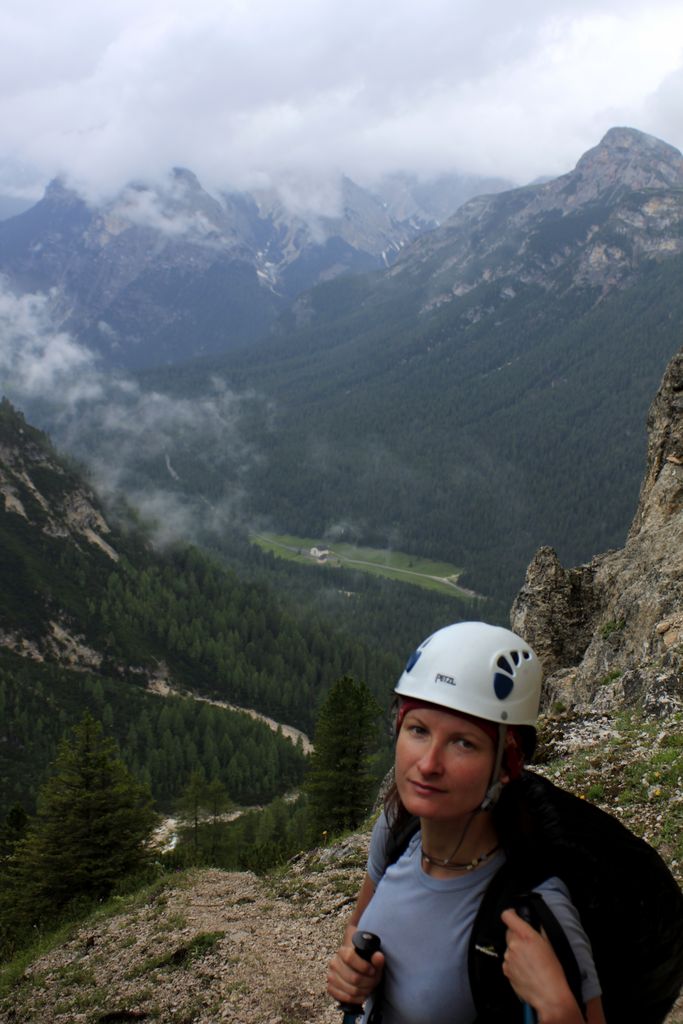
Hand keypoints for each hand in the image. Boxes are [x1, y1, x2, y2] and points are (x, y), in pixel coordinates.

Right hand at [327, 941, 384, 1006]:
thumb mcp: (373, 961)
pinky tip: (362, 995)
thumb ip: (377, 959)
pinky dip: (357, 999)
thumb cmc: (365, 964)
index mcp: (343, 951)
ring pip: (351, 990)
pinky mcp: (331, 988)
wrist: (355, 971)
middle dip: (368, 982)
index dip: (364, 966)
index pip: (350, 957)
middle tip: (374, 982)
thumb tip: (378, 957)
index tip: (372, 971)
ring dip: (364, 992)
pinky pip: (345, 998)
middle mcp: (334, 963)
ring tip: (369, 988)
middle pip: (353, 978)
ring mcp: (331, 976)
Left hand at [501, 909, 583, 1023]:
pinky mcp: (505, 970)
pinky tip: (526, 971)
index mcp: (526, 936)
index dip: (510, 914)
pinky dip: (514, 964)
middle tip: (528, 946)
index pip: (508, 916)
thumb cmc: (553, 971)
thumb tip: (533, 924)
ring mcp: (508, 958)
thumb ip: (538, 931)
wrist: (549, 995)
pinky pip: (508, 962)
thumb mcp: (549, 945)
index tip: (514, 916)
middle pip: (509, 933)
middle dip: (516, 936)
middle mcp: (514, 945)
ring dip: (516, 951)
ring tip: (530, 963)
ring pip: (509, 948)